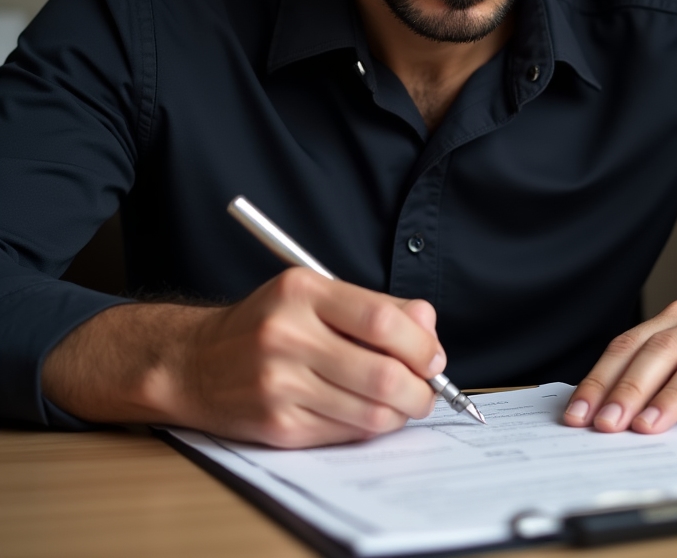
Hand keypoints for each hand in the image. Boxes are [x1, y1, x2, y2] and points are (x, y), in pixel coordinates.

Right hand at [42, 268, 445, 447]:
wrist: (194, 362)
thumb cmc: (266, 323)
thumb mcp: (314, 293)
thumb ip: (375, 306)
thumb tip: (429, 328)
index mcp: (302, 292)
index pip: (382, 321)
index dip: (421, 344)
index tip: (434, 357)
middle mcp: (288, 337)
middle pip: (382, 372)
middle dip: (421, 388)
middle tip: (428, 390)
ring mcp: (279, 385)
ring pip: (369, 411)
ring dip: (401, 412)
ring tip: (404, 403)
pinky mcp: (277, 426)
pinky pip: (344, 433)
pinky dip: (370, 427)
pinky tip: (370, 414)